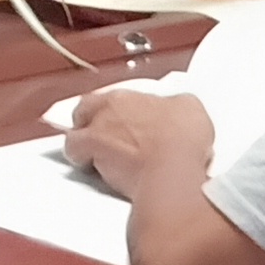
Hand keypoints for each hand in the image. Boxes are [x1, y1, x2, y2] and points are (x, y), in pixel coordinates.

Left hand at [68, 83, 214, 199]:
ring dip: (83, 139)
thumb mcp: (190, 109)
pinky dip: (78, 158)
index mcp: (135, 96)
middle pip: (88, 107)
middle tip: (104, 132)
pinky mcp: (90, 154)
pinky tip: (89, 167)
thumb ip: (177, 105)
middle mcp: (111, 108)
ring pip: (77, 129)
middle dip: (92, 118)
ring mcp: (98, 130)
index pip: (116, 98)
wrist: (170, 168)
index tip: (127, 120)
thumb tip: (177, 108)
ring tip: (95, 153)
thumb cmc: (182, 140)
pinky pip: (74, 152)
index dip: (119, 110)